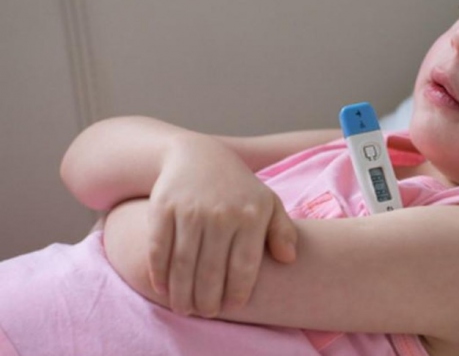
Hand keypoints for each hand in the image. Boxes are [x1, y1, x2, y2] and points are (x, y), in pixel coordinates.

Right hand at [147, 133, 296, 316]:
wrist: (197, 156)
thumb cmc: (238, 188)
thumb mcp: (267, 202)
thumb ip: (282, 231)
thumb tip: (289, 259)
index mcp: (250, 215)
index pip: (244, 266)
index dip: (237, 292)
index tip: (233, 306)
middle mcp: (221, 213)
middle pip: (211, 270)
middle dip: (207, 300)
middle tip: (206, 312)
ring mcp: (190, 210)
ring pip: (184, 265)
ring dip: (182, 293)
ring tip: (185, 308)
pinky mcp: (163, 208)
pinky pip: (159, 249)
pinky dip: (159, 273)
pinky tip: (163, 288)